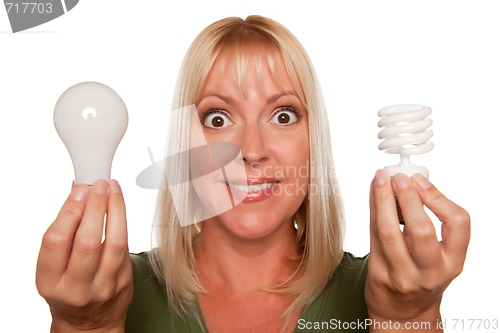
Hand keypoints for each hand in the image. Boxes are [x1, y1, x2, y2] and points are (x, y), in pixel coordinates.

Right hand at [36, 180, 132, 332]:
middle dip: (95, 208)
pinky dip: (123, 223)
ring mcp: (103, 287)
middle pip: (87, 242)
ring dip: (115, 210)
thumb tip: (76, 192)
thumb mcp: (53, 267)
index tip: (79, 189)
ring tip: (113, 189)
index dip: (68, 211)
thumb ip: (63, 233)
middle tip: (99, 185)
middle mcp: (76, 287)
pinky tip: (119, 207)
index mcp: (50, 281)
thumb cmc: (68, 287)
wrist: (89, 322)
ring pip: (114, 243)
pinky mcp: (124, 282)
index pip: (56, 242)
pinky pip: (126, 248)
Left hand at [366, 170, 469, 331]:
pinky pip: (373, 235)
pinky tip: (373, 194)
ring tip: (380, 179)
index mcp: (453, 262)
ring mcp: (403, 275)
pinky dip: (372, 210)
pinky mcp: (379, 273)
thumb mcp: (440, 255)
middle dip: (408, 198)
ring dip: (382, 200)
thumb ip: (432, 222)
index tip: (420, 181)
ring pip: (389, 232)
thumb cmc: (423, 274)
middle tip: (399, 177)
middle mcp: (430, 271)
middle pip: (422, 230)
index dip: (439, 198)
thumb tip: (411, 182)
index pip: (458, 224)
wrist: (403, 312)